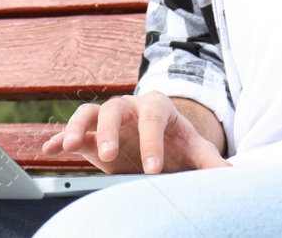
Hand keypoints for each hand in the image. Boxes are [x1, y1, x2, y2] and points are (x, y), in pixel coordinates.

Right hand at [39, 91, 231, 174]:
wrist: (163, 140)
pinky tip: (49, 151)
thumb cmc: (180, 143)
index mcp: (157, 105)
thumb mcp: (196, 150)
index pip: (152, 118)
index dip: (152, 142)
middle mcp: (130, 107)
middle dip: (109, 131)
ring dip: (77, 127)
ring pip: (89, 112)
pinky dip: (59, 138)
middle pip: (114, 108)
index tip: (153, 170)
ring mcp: (109, 119)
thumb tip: (233, 175)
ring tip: (68, 145)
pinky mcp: (93, 133)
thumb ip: (210, 162)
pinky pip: (74, 131)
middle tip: (107, 155)